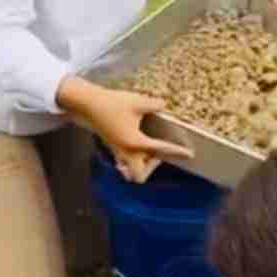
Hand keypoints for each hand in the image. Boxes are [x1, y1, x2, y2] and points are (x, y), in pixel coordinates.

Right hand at [56, 76, 191, 184]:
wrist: (88, 103)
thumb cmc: (112, 103)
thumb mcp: (137, 101)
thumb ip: (155, 104)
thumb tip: (164, 105)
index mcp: (134, 143)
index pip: (160, 150)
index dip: (176, 152)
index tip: (189, 154)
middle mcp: (126, 152)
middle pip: (140, 175)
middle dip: (152, 167)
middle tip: (158, 152)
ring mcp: (117, 151)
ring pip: (131, 170)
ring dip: (141, 163)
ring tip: (148, 149)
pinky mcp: (111, 146)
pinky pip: (124, 161)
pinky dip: (132, 158)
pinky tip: (136, 144)